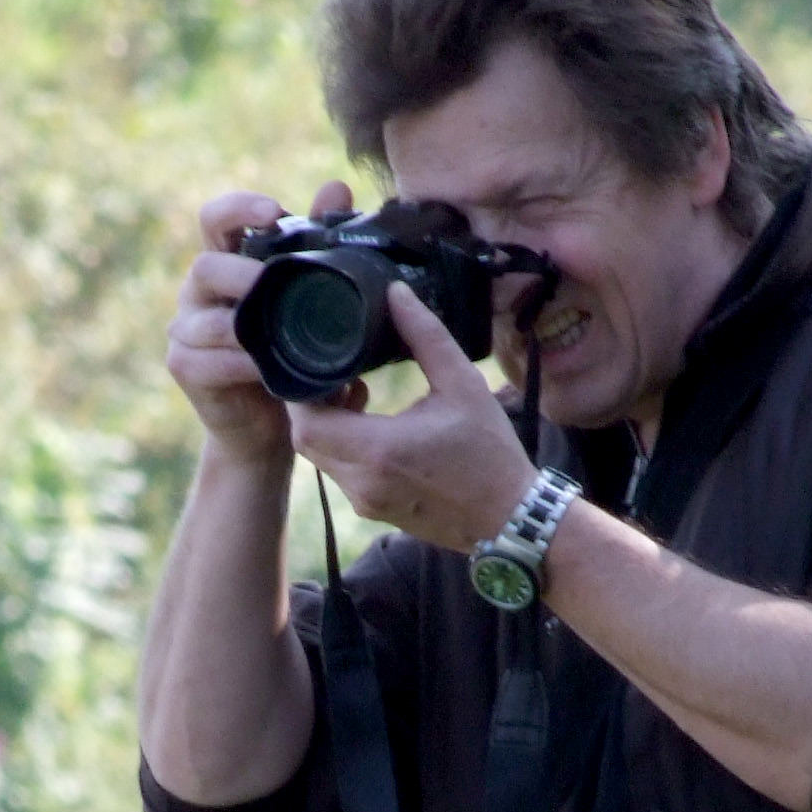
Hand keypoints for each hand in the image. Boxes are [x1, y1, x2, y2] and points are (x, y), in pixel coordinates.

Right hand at [166, 179, 360, 464]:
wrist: (270, 424)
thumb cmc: (290, 352)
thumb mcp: (308, 298)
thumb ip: (318, 243)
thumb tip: (338, 187)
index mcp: (227, 263)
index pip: (216, 219)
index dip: (238, 208)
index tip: (273, 210)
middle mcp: (199, 292)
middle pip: (205, 266)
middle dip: (241, 274)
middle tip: (272, 282)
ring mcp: (186, 330)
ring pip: (206, 320)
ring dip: (243, 326)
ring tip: (276, 333)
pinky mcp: (184, 367)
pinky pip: (207, 361)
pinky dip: (239, 365)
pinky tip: (264, 369)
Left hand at [287, 283, 538, 554]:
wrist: (511, 519)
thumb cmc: (491, 454)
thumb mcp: (463, 385)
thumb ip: (425, 336)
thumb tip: (396, 293)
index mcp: (380, 450)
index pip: (307, 423)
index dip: (300, 392)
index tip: (318, 364)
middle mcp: (364, 482)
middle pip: (305, 440)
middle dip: (312, 405)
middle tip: (336, 373)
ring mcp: (366, 502)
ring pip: (320, 459)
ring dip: (327, 425)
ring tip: (356, 392)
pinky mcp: (374, 511)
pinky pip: (341, 474)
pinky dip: (343, 446)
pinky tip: (371, 424)